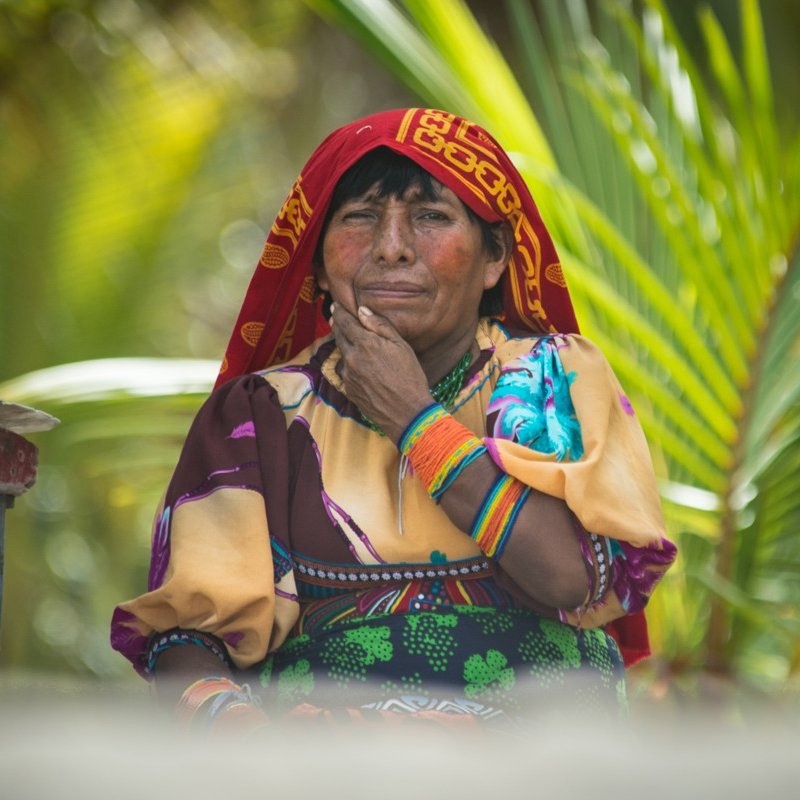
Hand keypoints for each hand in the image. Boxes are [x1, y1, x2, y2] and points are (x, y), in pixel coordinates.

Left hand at [330, 303, 432, 441]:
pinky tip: (361, 366)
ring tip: (353, 342)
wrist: (407, 413)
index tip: (336, 304)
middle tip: (338, 316)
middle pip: (338, 336)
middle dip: (338, 324)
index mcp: (365, 344)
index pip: (344, 321)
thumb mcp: (401, 346)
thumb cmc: (410, 377)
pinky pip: (345, 371)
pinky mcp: (349, 389)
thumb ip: (380, 326)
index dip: (339, 311)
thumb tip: (362, 311)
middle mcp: (352, 358)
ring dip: (345, 345)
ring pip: (341, 354)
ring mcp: (348, 375)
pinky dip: (350, 365)